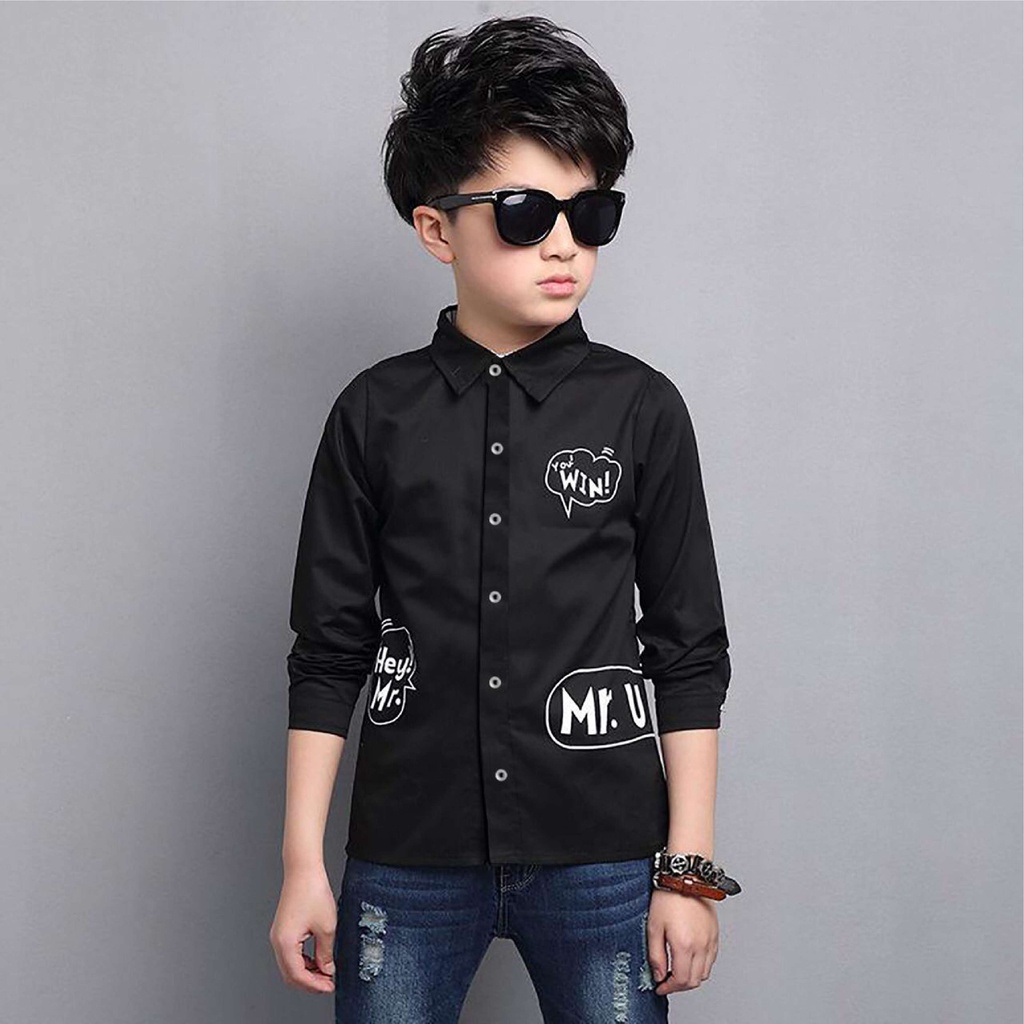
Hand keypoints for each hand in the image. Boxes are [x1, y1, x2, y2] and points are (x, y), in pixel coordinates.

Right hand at [269, 865, 337, 993]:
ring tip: (325, 972)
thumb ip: (327, 952)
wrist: (303, 870)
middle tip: (328, 984)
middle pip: (291, 974)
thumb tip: (327, 969)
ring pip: (290, 965)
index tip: (330, 986)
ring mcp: (279, 935)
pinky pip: (291, 953)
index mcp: (285, 943)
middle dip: (310, 982)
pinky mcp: (283, 929)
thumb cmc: (312, 892)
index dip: (315, 985)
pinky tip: (318, 959)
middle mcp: (278, 941)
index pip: (298, 976)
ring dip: (307, 972)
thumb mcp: (327, 926)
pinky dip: (304, 961)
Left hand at [646, 887, 718, 994]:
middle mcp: (701, 946)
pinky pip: (711, 959)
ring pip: (705, 973)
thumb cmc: (668, 898)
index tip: (660, 986)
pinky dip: (701, 966)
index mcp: (684, 945)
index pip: (680, 980)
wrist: (685, 877)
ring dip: (691, 977)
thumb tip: (658, 974)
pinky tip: (689, 958)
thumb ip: (656, 955)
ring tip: (677, 970)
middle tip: (666, 981)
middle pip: (694, 981)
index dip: (668, 988)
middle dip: (679, 986)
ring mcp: (710, 940)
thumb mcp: (653, 926)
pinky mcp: (715, 934)